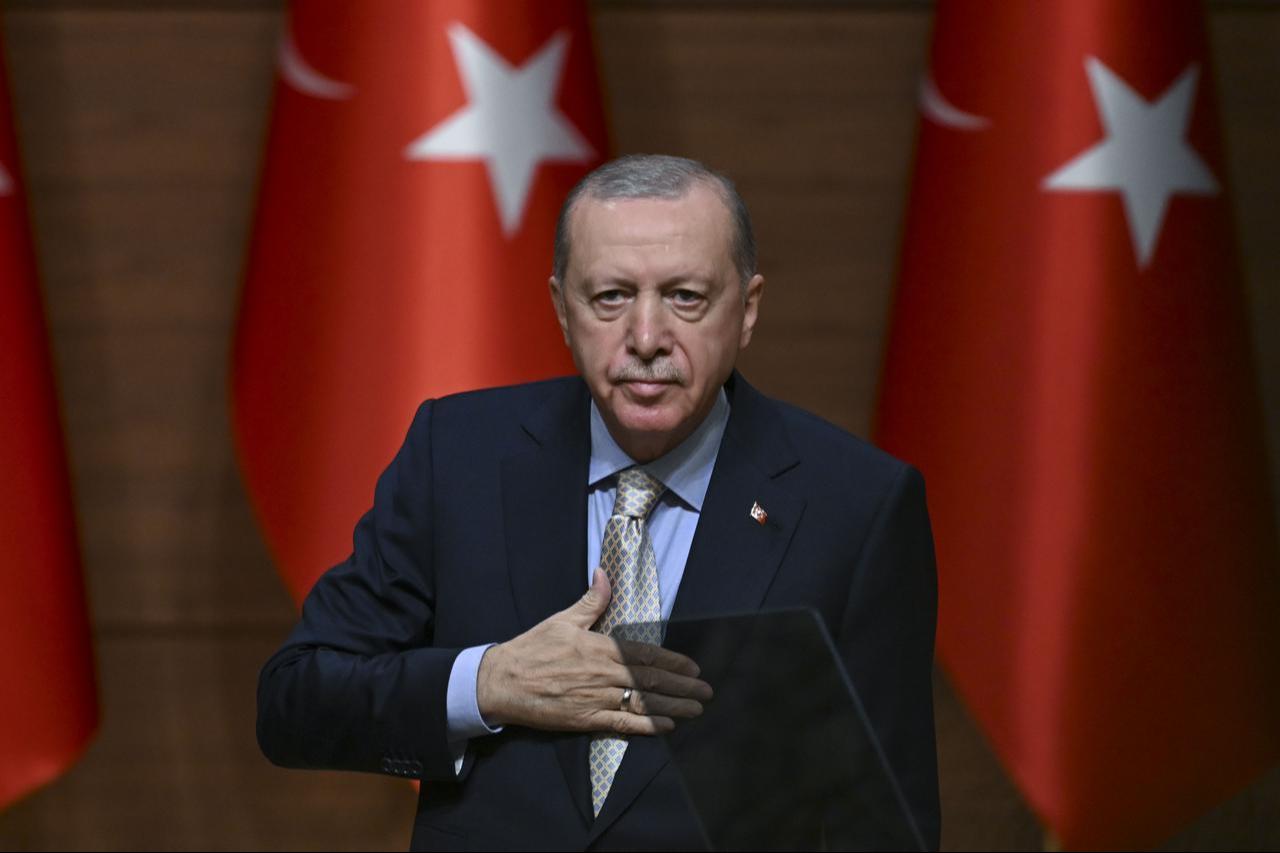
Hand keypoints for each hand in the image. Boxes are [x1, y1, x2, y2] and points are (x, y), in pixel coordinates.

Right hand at [476, 569, 711, 735]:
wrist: (502, 682)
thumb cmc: (532, 649)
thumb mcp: (562, 619)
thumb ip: (590, 601)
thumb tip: (604, 573)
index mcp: (600, 647)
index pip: (645, 655)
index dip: (673, 662)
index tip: (693, 667)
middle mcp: (604, 674)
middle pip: (651, 681)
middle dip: (682, 686)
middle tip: (706, 691)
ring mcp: (596, 698)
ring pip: (643, 703)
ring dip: (673, 707)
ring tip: (695, 710)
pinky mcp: (586, 720)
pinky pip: (623, 724)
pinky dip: (647, 726)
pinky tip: (666, 727)